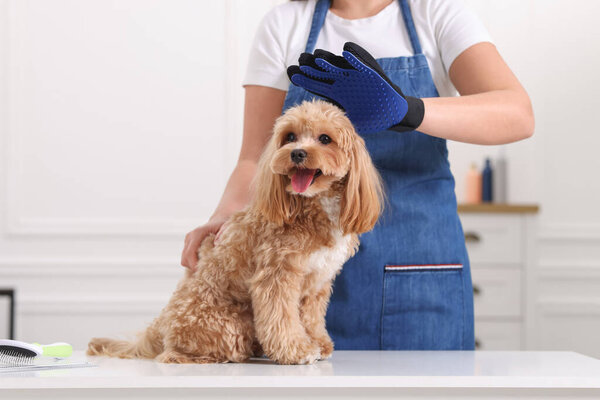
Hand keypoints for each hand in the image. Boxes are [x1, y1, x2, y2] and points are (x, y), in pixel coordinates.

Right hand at [180, 215, 229, 271]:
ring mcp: (188, 241)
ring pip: (184, 260)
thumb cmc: (224, 225)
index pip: (190, 253)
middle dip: (194, 267)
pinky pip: (186, 258)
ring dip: (193, 265)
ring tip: (206, 265)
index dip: (194, 265)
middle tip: (207, 271)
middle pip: (185, 258)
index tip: (204, 271)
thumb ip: (222, 234)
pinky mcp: (188, 245)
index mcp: (198, 233)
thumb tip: (216, 245)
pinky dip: (193, 263)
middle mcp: (190, 237)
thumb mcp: (226, 228)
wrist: (220, 219)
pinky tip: (204, 262)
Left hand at [287, 42, 424, 133]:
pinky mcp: (370, 72)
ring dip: (329, 61)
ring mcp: (356, 76)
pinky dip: (355, 58)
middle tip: (299, 60)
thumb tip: (318, 121)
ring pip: (339, 66)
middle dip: (312, 67)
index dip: (305, 79)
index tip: (291, 74)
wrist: (392, 112)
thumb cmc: (371, 117)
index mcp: (337, 92)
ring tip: (317, 57)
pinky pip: (362, 63)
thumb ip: (335, 118)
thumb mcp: (349, 119)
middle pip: (324, 72)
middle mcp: (344, 82)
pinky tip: (346, 52)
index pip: (317, 84)